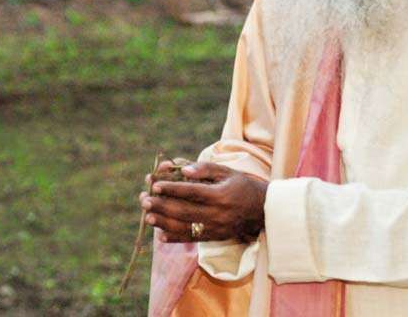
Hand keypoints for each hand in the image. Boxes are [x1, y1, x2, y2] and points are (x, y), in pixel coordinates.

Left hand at [137, 161, 267, 243]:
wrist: (263, 210)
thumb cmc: (242, 185)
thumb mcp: (227, 172)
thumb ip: (205, 169)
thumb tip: (182, 170)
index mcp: (220, 195)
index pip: (191, 192)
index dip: (171, 188)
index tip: (155, 185)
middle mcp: (217, 213)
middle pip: (183, 210)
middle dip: (161, 205)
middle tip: (144, 200)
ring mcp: (215, 228)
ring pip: (184, 227)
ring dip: (163, 222)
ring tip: (148, 217)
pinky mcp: (215, 237)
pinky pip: (192, 239)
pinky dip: (175, 237)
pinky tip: (161, 234)